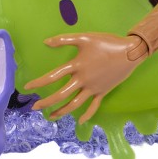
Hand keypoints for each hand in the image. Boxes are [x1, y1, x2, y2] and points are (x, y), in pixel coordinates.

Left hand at [25, 31, 151, 123]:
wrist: (130, 52)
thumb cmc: (106, 42)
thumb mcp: (84, 37)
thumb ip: (64, 39)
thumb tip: (46, 42)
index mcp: (77, 66)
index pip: (53, 76)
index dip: (39, 82)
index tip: (27, 87)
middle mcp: (83, 80)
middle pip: (61, 95)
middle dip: (46, 102)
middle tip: (34, 107)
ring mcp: (93, 88)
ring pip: (75, 104)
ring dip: (62, 111)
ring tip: (51, 117)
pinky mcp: (103, 92)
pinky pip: (93, 106)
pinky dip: (86, 114)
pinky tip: (80, 121)